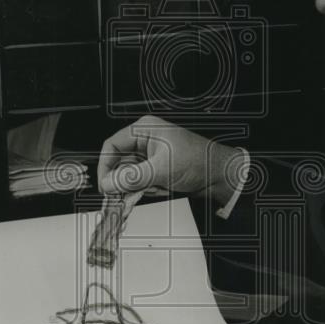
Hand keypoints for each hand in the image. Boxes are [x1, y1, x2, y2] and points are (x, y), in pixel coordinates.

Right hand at [97, 115, 245, 206]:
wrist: (219, 175)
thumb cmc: (199, 161)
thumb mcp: (161, 169)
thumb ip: (133, 177)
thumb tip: (109, 183)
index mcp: (144, 129)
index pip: (112, 145)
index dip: (106, 165)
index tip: (105, 184)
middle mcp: (145, 140)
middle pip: (119, 162)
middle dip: (125, 180)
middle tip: (126, 194)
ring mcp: (150, 156)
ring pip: (129, 175)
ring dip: (139, 186)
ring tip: (157, 187)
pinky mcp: (155, 169)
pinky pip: (140, 182)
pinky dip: (146, 189)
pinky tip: (162, 188)